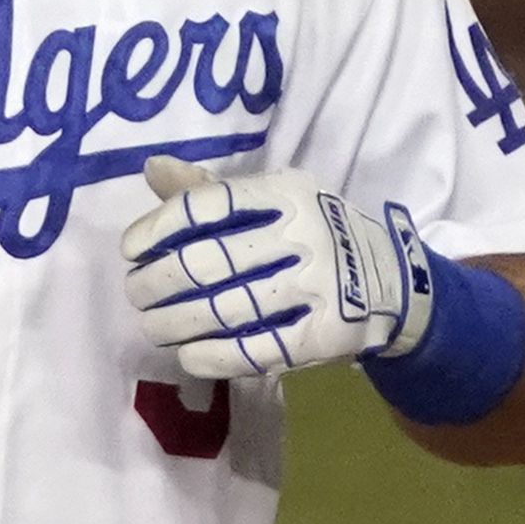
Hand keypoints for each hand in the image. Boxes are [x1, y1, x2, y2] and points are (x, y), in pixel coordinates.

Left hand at [121, 155, 438, 379]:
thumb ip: (210, 190)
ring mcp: (318, 285)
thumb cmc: (315, 236)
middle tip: (137, 294)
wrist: (394, 282)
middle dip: (158, 283)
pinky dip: (212, 356)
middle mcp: (304, 233)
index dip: (157, 228)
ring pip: (226, 309)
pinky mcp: (326, 333)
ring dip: (175, 323)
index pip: (206, 206)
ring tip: (153, 328)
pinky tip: (188, 355)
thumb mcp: (273, 201)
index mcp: (286, 193)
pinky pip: (256, 350)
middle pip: (208, 262)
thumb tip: (152, 168)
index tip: (130, 250)